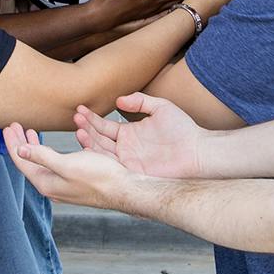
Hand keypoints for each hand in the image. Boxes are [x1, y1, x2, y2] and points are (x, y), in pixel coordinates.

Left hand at [3, 123, 149, 210]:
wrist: (124, 189)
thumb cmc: (99, 177)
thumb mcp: (67, 165)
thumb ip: (42, 157)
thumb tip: (20, 151)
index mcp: (47, 183)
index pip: (23, 161)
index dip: (14, 143)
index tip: (8, 127)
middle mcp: (53, 186)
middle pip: (30, 161)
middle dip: (21, 143)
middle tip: (15, 126)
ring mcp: (63, 184)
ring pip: (43, 162)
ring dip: (35, 146)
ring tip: (30, 132)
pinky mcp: (75, 180)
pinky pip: (55, 163)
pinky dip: (50, 151)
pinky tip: (53, 144)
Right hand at [74, 93, 207, 178]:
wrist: (199, 151)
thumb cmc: (183, 129)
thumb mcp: (160, 107)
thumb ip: (140, 101)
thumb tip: (119, 100)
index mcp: (128, 134)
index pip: (104, 126)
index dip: (91, 118)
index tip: (80, 109)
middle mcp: (125, 148)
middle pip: (98, 139)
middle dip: (85, 128)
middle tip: (75, 118)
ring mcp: (127, 162)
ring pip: (101, 153)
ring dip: (89, 142)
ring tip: (78, 130)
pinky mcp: (133, 173)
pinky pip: (112, 166)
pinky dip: (100, 159)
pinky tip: (90, 149)